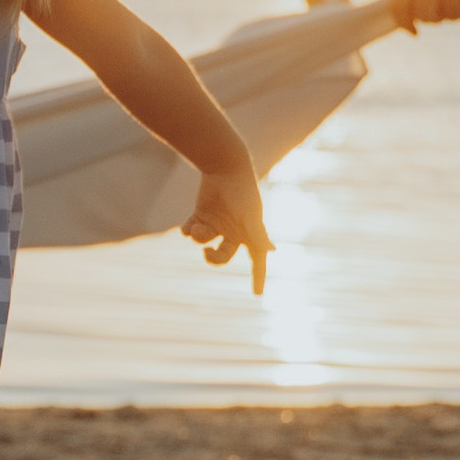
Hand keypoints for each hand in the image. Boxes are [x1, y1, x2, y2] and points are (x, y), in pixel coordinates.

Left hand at [183, 159, 269, 293]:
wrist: (225, 166)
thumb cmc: (241, 191)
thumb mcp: (249, 214)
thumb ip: (258, 233)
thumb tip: (271, 251)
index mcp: (249, 233)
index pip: (256, 260)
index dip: (257, 277)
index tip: (258, 294)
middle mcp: (233, 231)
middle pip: (222, 256)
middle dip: (213, 258)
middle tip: (208, 252)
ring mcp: (217, 224)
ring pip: (203, 241)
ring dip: (199, 237)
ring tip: (199, 226)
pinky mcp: (201, 215)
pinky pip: (190, 231)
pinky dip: (188, 230)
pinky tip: (190, 224)